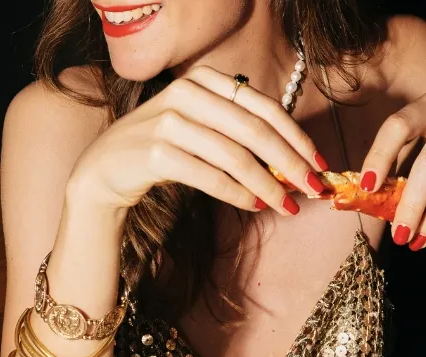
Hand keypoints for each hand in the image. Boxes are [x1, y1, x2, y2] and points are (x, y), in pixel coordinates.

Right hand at [67, 65, 323, 215]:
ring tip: (287, 205)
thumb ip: (239, 133)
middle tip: (312, 189)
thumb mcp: (202, 129)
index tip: (320, 163)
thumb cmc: (163, 151)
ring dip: (267, 184)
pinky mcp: (155, 154)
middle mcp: (186, 94)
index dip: (296, 136)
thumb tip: (294, 161)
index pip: (263, 107)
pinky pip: (210, 176)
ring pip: (234, 156)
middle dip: (290, 162)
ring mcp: (168, 122)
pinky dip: (238, 193)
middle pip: (254, 131)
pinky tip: (255, 205)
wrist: (105, 171)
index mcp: (204, 81)